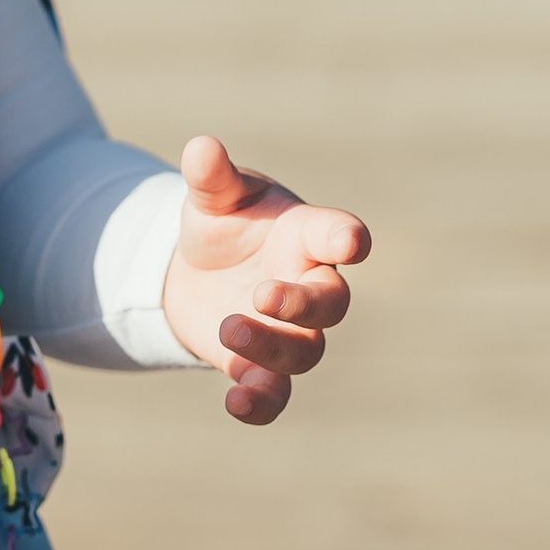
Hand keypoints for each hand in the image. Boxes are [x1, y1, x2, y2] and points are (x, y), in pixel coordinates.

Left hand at [159, 137, 368, 427]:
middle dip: (302, 304)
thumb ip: (211, 177)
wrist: (197, 272)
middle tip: (260, 295)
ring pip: (304, 352)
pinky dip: (260, 403)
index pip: (337, 233)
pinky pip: (274, 393)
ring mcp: (290, 332)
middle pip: (330, 303)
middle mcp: (309, 285)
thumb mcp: (213, 198)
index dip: (346, 237)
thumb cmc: (224, 223)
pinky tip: (235, 403)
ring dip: (271, 348)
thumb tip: (200, 146)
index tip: (352, 242)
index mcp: (307, 235)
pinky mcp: (260, 367)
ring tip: (227, 329)